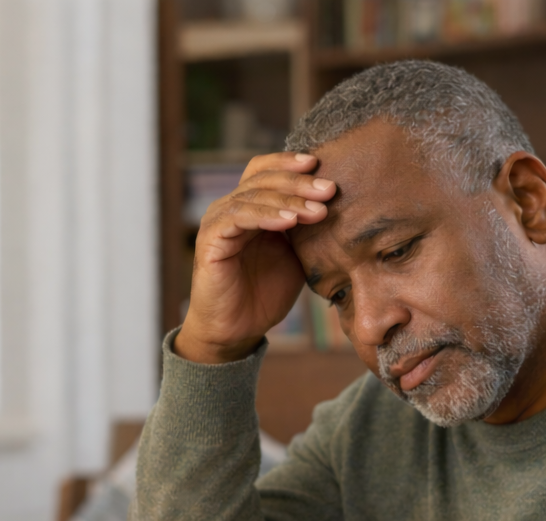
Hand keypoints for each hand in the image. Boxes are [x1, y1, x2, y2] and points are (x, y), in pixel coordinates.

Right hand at [176, 152, 336, 364]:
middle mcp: (231, 208)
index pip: (267, 171)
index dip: (291, 164)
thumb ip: (305, 232)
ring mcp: (218, 221)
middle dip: (300, 182)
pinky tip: (288, 223)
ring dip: (289, 200)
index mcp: (250, 208)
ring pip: (254, 196)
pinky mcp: (210, 239)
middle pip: (264, 178)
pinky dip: (265, 216)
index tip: (324, 167)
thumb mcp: (294, 258)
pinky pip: (238, 217)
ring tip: (317, 211)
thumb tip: (335, 207)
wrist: (237, 331)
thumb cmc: (264, 296)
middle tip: (329, 189)